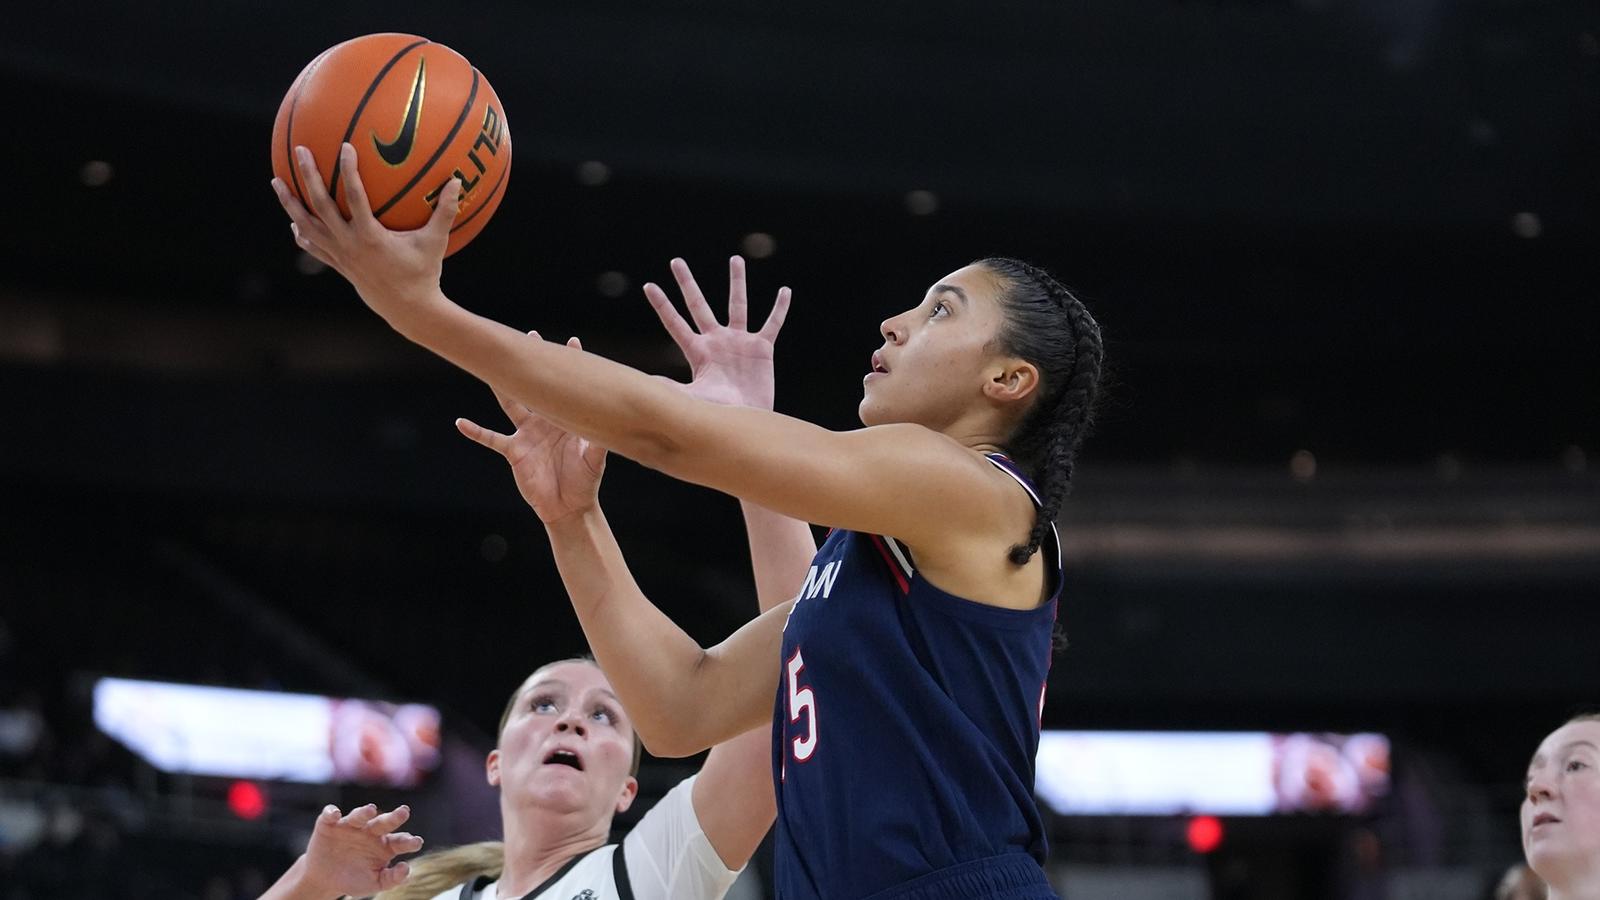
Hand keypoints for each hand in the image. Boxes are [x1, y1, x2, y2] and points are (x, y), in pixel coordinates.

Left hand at [269, 143, 460, 325]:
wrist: (407, 309)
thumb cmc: (424, 273)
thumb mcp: (436, 242)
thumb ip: (445, 212)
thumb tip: (457, 182)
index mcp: (370, 236)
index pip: (355, 197)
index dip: (349, 171)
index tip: (345, 147)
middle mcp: (349, 244)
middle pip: (320, 206)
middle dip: (308, 176)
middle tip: (301, 151)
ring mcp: (339, 255)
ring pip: (307, 225)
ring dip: (290, 204)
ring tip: (277, 182)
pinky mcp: (338, 264)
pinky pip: (313, 245)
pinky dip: (302, 233)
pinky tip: (295, 222)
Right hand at [299, 803, 422, 896]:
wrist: (324, 880)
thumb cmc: (354, 880)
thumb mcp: (374, 883)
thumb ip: (391, 878)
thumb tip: (407, 868)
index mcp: (385, 845)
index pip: (400, 841)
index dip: (409, 841)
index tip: (417, 843)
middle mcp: (371, 832)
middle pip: (384, 822)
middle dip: (394, 817)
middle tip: (404, 812)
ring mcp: (351, 826)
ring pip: (359, 815)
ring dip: (364, 812)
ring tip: (371, 810)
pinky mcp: (329, 824)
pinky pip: (330, 815)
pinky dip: (331, 813)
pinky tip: (335, 815)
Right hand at [456, 335, 607, 523]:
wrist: (569, 506)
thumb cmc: (586, 481)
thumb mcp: (595, 460)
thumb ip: (598, 444)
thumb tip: (605, 428)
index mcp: (566, 418)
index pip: (567, 387)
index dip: (570, 365)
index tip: (571, 341)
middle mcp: (544, 421)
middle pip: (534, 386)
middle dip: (530, 363)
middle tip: (528, 335)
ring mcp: (526, 434)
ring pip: (510, 403)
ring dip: (501, 385)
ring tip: (490, 365)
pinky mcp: (513, 451)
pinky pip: (490, 438)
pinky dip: (475, 431)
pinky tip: (460, 423)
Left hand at [645, 256, 790, 409]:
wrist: (748, 421)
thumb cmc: (719, 414)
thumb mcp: (693, 400)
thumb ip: (672, 390)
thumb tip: (645, 384)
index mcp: (698, 352)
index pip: (675, 323)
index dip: (663, 305)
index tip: (648, 285)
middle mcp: (716, 341)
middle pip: (699, 305)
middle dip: (687, 284)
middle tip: (676, 261)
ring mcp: (739, 342)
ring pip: (738, 305)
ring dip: (737, 282)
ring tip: (735, 259)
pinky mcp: (762, 348)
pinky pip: (772, 323)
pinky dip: (779, 308)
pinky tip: (785, 291)